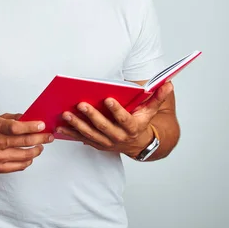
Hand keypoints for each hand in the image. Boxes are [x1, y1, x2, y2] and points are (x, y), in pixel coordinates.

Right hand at [0, 113, 53, 172]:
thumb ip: (15, 118)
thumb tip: (33, 118)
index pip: (16, 128)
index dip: (31, 127)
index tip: (42, 125)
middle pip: (24, 141)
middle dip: (40, 138)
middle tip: (49, 136)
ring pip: (25, 156)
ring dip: (37, 150)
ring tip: (41, 146)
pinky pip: (20, 166)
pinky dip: (29, 160)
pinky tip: (31, 155)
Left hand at [56, 82, 173, 157]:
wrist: (138, 144)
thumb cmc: (141, 122)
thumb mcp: (150, 111)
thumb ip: (157, 97)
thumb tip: (168, 83)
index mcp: (132, 127)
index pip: (124, 119)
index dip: (117, 110)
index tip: (108, 99)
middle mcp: (119, 137)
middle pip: (104, 127)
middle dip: (92, 116)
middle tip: (81, 104)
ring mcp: (107, 142)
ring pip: (90, 134)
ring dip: (77, 124)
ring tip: (66, 114)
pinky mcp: (97, 144)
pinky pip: (82, 139)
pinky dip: (70, 133)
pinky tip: (60, 126)